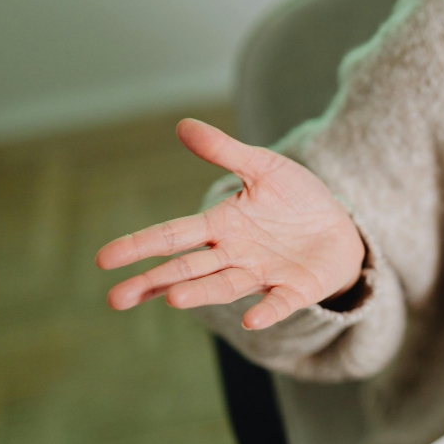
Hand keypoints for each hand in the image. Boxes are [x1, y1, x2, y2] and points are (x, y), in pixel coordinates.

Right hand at [96, 119, 365, 329]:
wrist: (340, 227)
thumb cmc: (296, 199)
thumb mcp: (264, 168)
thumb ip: (226, 150)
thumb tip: (183, 124)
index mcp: (222, 226)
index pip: (174, 235)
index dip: (140, 245)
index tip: (104, 258)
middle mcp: (235, 255)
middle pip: (188, 269)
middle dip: (154, 282)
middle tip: (116, 298)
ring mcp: (264, 274)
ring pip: (225, 286)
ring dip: (202, 293)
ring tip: (174, 298)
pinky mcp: (296, 289)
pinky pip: (279, 303)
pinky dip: (266, 311)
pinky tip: (252, 319)